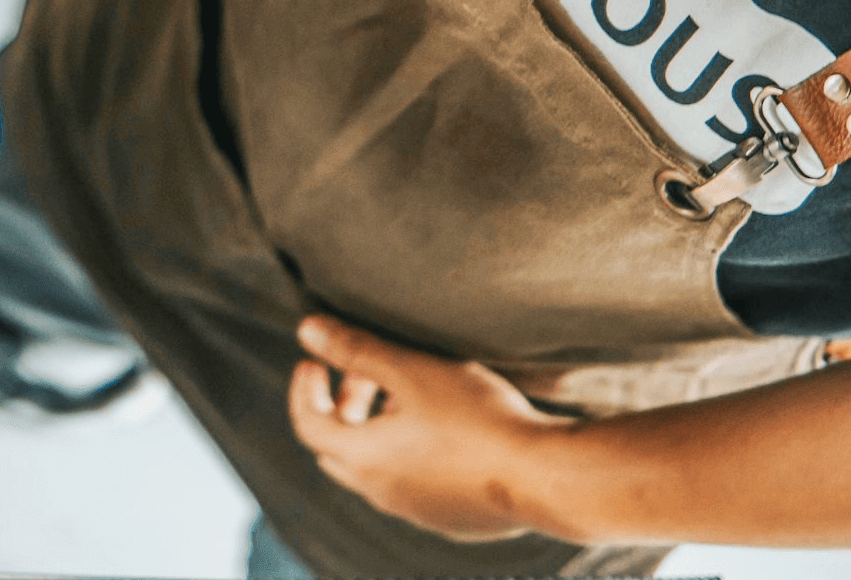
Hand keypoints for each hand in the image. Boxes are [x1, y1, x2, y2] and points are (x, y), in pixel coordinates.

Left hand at [287, 314, 572, 542]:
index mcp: (363, 459)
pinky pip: (413, 485)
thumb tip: (307, 331)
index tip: (316, 359)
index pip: (309, 423)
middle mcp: (383, 493)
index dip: (305, 388)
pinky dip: (408, 454)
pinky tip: (444, 429)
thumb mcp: (412, 369)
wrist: (546, 477)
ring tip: (407, 395)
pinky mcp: (452, 519)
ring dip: (376, 430)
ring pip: (376, 469)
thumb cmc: (476, 418)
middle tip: (363, 373)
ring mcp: (419, 511)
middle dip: (341, 407)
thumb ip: (357, 349)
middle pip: (338, 449)